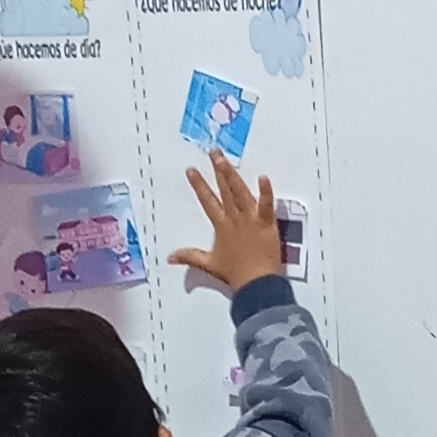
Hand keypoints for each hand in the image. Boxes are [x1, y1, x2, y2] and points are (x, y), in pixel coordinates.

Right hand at [168, 148, 284, 296]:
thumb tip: (171, 258)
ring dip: (232, 175)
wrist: (255, 283)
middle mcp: (234, 219)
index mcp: (222, 226)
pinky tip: (263, 177)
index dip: (199, 185)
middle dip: (217, 170)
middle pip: (224, 190)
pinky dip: (265, 191)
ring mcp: (251, 219)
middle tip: (213, 153)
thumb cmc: (235, 274)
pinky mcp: (266, 223)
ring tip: (225, 159)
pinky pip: (266, 204)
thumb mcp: (209, 265)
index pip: (207, 201)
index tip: (191, 170)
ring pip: (240, 192)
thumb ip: (190, 257)